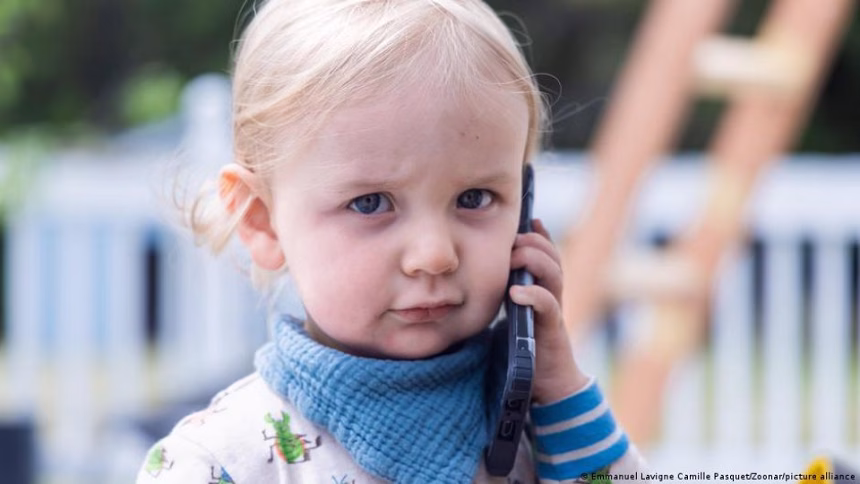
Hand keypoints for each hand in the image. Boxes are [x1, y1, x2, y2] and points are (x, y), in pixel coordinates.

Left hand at [508, 218, 588, 403]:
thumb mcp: (509, 316)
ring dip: (535, 260)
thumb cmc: (523, 351)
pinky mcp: (552, 330)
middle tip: (513, 239)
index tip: (529, 218)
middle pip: (552, 257)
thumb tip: (474, 277)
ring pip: (554, 274)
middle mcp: (551, 296)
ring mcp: (553, 311)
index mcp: (540, 290)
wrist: (544, 385)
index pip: (545, 254)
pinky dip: (534, 295)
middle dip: (533, 242)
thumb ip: (500, 296)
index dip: (538, 235)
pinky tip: (516, 292)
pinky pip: (549, 306)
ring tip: (515, 256)